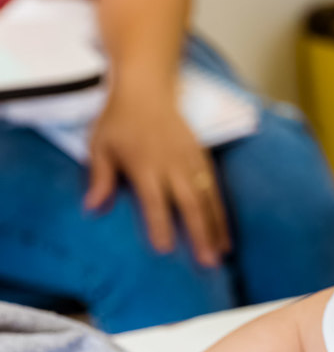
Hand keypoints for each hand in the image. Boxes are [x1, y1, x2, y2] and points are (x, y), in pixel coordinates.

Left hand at [86, 88, 230, 266]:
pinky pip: (215, 189)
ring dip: (217, 228)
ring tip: (222, 254)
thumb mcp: (100, 146)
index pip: (155, 200)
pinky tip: (224, 232)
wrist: (147, 89)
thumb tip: (91, 208)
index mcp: (145, 165)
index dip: (160, 225)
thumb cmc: (118, 120)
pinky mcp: (203, 158)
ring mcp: (191, 162)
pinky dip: (221, 212)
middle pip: (191, 204)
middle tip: (207, 262)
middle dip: (200, 234)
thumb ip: (99, 178)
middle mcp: (173, 166)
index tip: (166, 249)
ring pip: (209, 199)